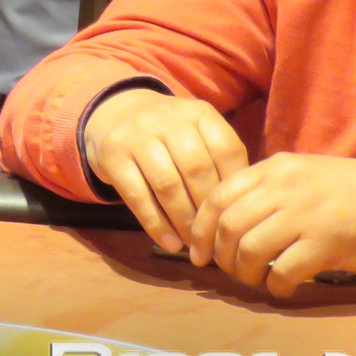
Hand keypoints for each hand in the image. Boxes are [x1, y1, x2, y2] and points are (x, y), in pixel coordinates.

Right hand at [83, 87, 247, 252]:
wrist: (114, 112)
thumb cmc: (166, 133)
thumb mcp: (195, 132)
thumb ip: (218, 160)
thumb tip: (242, 210)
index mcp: (197, 113)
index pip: (227, 150)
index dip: (234, 187)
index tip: (236, 214)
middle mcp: (166, 119)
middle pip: (196, 170)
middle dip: (208, 209)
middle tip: (215, 237)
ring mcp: (136, 135)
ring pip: (167, 184)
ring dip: (183, 221)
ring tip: (193, 243)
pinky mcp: (112, 155)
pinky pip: (137, 195)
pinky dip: (156, 224)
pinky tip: (169, 242)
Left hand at [187, 154, 355, 296]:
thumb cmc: (345, 190)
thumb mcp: (297, 175)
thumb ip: (263, 191)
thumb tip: (223, 222)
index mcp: (271, 169)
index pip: (217, 197)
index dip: (200, 229)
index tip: (198, 252)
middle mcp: (283, 188)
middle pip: (229, 226)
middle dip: (220, 256)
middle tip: (228, 271)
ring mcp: (304, 215)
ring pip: (250, 249)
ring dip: (245, 274)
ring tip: (255, 280)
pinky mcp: (327, 243)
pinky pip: (284, 271)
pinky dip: (276, 286)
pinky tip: (282, 288)